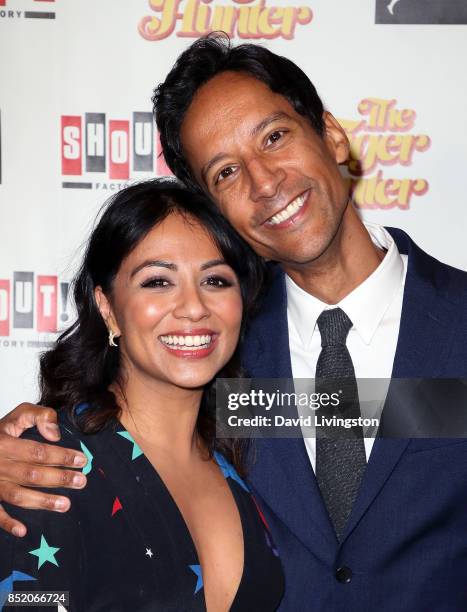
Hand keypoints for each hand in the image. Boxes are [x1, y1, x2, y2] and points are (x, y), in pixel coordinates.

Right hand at [0, 403, 87, 536]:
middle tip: (81, 481)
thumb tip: (55, 434)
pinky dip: (7, 523)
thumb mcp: (17, 416)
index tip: (81, 460)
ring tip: (66, 504)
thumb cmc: (0, 433)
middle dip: (59, 478)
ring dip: (43, 502)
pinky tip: (23, 530)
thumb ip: (39, 416)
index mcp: (5, 444)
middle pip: (32, 474)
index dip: (61, 456)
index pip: (38, 452)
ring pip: (18, 495)